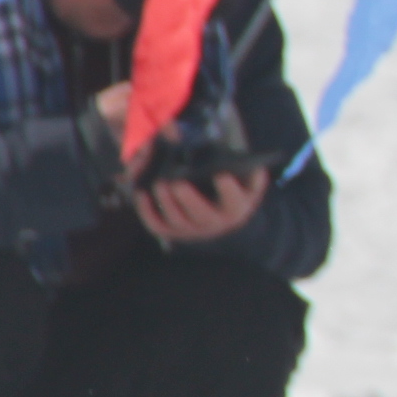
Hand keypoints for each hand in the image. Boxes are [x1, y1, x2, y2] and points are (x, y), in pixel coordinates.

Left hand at [133, 166, 269, 243]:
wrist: (225, 217)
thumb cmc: (236, 192)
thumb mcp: (250, 183)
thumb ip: (253, 174)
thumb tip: (253, 165)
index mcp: (235, 209)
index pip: (235, 202)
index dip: (228, 190)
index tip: (221, 175)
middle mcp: (214, 223)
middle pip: (200, 214)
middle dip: (188, 199)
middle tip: (177, 182)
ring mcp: (192, 230)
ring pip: (177, 220)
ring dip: (166, 203)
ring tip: (158, 184)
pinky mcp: (174, 232)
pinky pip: (158, 226)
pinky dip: (147, 212)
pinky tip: (142, 195)